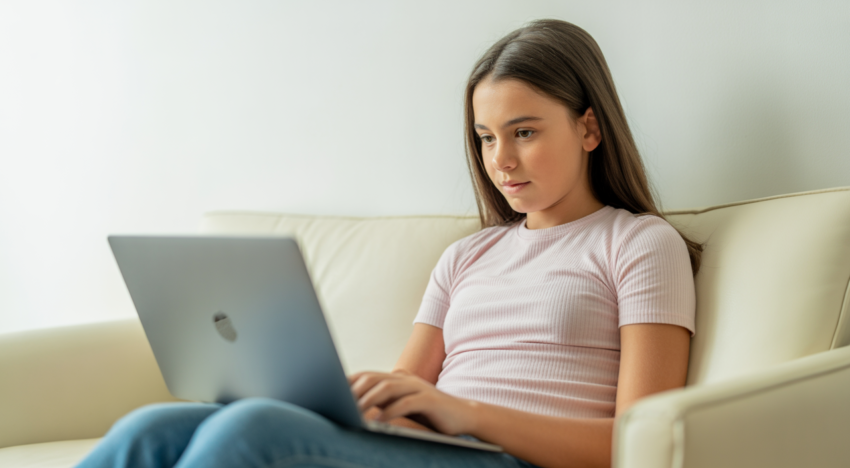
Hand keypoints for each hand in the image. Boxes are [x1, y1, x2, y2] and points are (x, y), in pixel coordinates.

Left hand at [348, 369, 476, 435]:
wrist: (463, 414)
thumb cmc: (430, 413)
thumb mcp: (404, 405)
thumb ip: (385, 402)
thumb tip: (356, 407)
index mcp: (398, 379)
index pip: (368, 375)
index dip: (350, 382)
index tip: (331, 391)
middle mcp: (406, 379)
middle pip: (375, 378)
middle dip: (356, 390)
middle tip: (339, 402)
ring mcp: (419, 388)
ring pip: (388, 388)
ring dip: (370, 399)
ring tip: (354, 410)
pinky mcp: (430, 400)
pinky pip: (407, 403)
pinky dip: (392, 411)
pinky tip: (380, 419)